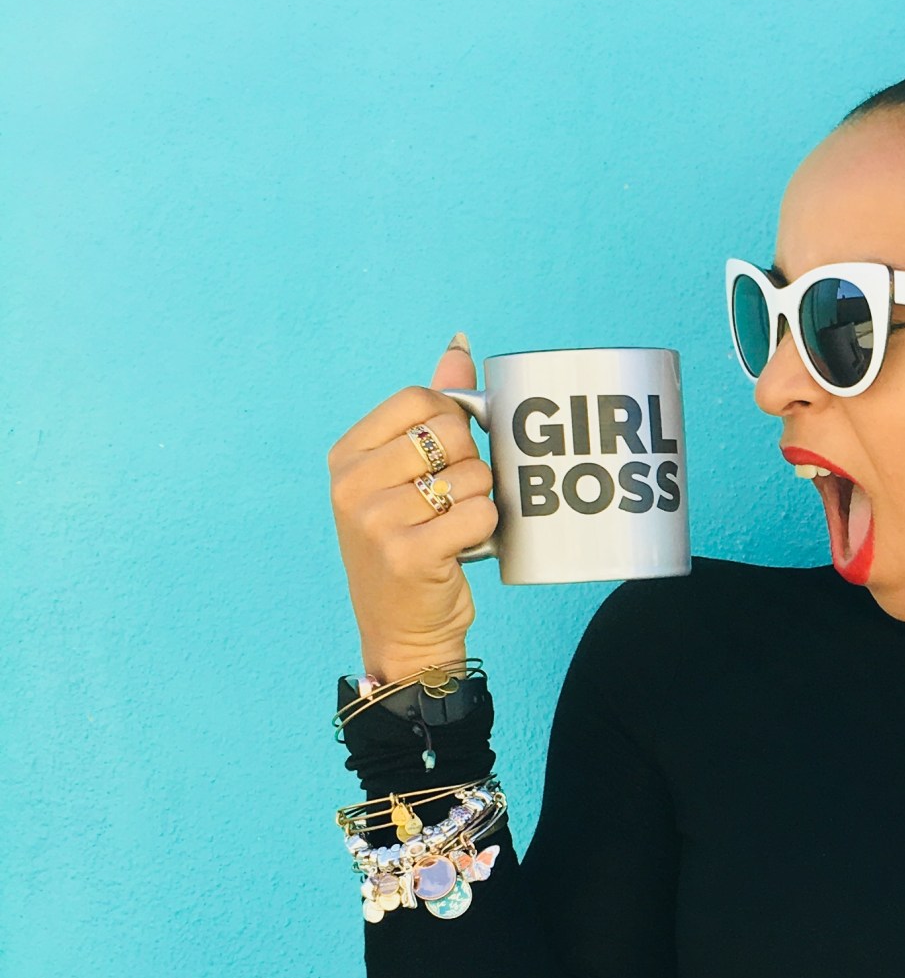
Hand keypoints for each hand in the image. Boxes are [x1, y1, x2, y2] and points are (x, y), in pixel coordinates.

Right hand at [327, 334, 497, 680]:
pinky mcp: (408, 553)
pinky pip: (480, 514)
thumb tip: (459, 347)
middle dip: (471, 467)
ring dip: (479, 503)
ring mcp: (375, 519)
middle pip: (451, 434)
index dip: (454, 422)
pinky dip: (486, 532)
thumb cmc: (410, 546)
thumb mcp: (405, 476)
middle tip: (450, 502)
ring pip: (472, 476)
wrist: (402, 631)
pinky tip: (461, 550)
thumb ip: (431, 410)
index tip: (450, 456)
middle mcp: (352, 484)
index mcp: (347, 456)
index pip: (420, 400)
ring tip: (452, 528)